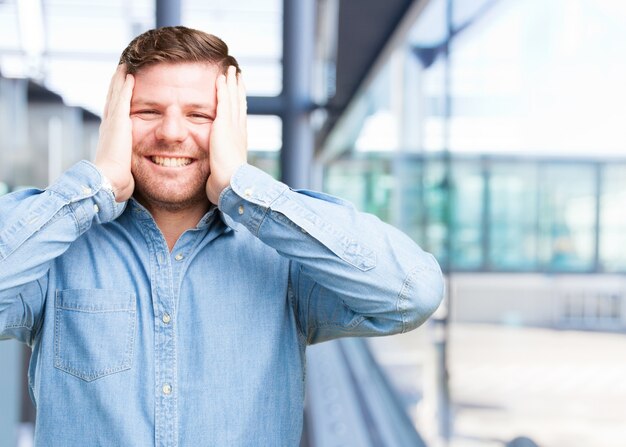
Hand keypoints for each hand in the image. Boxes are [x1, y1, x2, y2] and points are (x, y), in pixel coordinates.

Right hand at [94, 64, 134, 201]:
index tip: (119, 92)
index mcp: (111, 137)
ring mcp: (112, 123)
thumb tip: (131, 175)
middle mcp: (108, 127)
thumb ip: (127, 166)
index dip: (116, 102)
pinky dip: (125, 86)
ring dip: (119, 81)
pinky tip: (129, 74)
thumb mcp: (125, 170)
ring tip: (123, 67)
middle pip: (112, 101)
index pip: (114, 115)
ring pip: (116, 96)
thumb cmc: (117, 182)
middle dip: (116, 87)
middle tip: (119, 72)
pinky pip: (122, 99)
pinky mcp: (118, 122)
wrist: (109, 181)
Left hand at [206, 66, 247, 204]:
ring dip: (231, 83)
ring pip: (233, 99)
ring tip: (230, 70)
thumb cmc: (225, 183)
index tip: (238, 93)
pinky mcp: (224, 125)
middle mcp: (239, 130)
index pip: (238, 117)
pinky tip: (221, 78)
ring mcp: (233, 126)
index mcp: (239, 140)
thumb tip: (212, 172)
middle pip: (239, 103)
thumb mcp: (221, 170)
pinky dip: (223, 88)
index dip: (239, 103)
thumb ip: (218, 164)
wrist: (231, 183)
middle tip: (238, 75)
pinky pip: (224, 101)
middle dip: (238, 89)